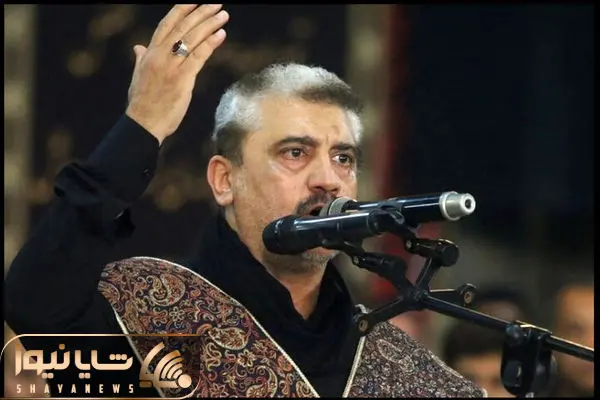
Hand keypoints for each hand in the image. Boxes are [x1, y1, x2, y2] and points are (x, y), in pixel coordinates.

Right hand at [125, 4, 228, 143]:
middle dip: (200, 12)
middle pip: (182, 27)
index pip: (167, 25)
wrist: (143, 123)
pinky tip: (221, 34)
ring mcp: (170, 66)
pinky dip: (210, 44)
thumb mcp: (138, 76)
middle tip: (216, 3)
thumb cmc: (142, 103)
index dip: (181, 10)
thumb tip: (138, 47)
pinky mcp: (182, 79)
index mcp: (150, 53)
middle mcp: (159, 55)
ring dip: (209, 24)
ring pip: (192, 38)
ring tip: (223, 15)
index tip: (194, 0)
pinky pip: (198, 56)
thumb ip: (141, 59)